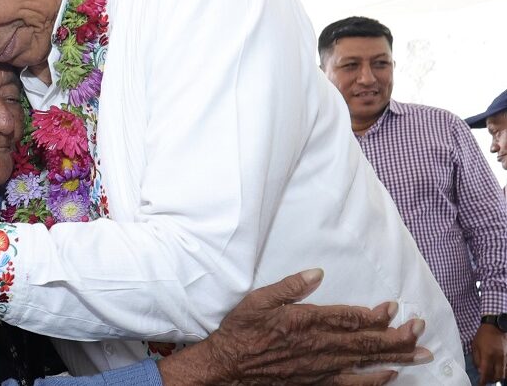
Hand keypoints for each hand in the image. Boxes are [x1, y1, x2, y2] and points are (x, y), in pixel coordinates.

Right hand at [159, 269, 430, 385]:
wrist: (227, 367)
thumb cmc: (240, 331)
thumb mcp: (258, 300)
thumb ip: (289, 286)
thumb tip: (317, 273)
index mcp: (305, 322)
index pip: (349, 318)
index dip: (376, 314)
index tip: (394, 307)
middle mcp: (318, 346)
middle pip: (365, 341)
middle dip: (397, 335)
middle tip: (420, 329)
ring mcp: (320, 367)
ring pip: (365, 362)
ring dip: (395, 357)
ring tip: (420, 353)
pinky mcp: (316, 382)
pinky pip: (351, 383)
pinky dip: (374, 380)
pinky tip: (390, 375)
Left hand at [472, 323, 506, 384]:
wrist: (495, 326)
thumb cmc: (483, 335)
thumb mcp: (475, 345)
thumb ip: (476, 359)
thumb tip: (479, 370)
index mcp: (487, 355)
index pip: (486, 372)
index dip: (483, 380)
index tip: (480, 384)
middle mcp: (498, 358)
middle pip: (497, 376)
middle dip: (491, 380)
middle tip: (486, 379)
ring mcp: (505, 358)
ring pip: (504, 374)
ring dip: (497, 377)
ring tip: (491, 375)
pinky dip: (502, 372)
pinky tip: (497, 370)